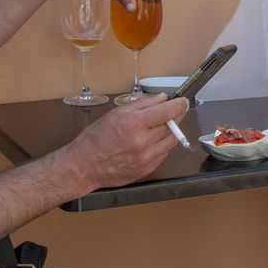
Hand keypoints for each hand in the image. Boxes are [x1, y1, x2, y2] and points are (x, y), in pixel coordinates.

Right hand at [68, 93, 189, 189]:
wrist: (84, 166)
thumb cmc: (96, 139)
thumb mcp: (116, 114)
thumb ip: (142, 105)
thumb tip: (162, 99)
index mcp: (134, 123)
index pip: (167, 111)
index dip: (179, 105)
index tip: (183, 101)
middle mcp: (142, 141)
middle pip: (172, 126)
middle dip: (176, 116)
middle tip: (175, 111)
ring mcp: (146, 157)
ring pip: (171, 140)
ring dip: (172, 131)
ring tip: (163, 126)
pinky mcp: (148, 169)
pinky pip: (164, 153)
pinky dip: (163, 145)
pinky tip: (152, 141)